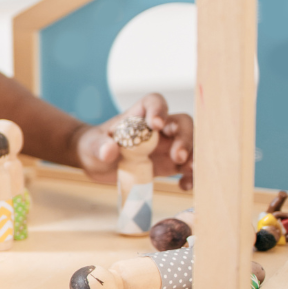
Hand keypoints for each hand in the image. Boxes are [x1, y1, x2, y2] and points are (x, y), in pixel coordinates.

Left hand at [76, 93, 193, 189]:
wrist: (95, 162)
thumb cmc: (94, 146)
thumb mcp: (92, 145)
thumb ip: (100, 146)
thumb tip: (109, 151)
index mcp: (138, 116)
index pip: (154, 102)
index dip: (159, 110)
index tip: (157, 124)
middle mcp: (157, 128)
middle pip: (181, 123)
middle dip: (184, 137)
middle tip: (178, 156)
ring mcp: (165, 146)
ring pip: (190, 144)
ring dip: (194, 156)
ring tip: (189, 170)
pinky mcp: (168, 164)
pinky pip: (186, 167)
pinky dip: (190, 176)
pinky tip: (184, 185)